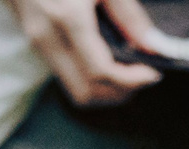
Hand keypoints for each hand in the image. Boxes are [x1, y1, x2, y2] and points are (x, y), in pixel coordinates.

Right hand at [7, 0, 163, 106]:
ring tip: (126, 72)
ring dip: (105, 91)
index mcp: (68, 17)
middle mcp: (49, 36)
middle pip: (86, 92)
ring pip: (75, 90)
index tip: (152, 73)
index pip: (101, 72)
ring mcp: (38, 43)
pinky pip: (66, 76)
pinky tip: (106, 61)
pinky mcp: (36, 43)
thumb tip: (152, 46)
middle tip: (141, 76)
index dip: (131, 81)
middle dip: (119, 93)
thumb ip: (128, 15)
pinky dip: (90, 79)